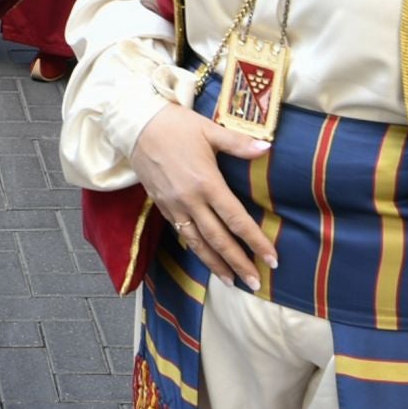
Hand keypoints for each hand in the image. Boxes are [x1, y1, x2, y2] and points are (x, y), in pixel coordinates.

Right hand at [129, 102, 276, 288]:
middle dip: (238, 263)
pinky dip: (196, 250)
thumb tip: (267, 148)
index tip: (272, 259)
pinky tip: (206, 258)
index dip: (255, 241)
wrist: (136, 126)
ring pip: (197, 243)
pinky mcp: (162, 207)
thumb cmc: (175, 126)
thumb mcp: (209, 130)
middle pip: (218, 240)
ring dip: (215, 265)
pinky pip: (182, 234)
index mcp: (206, 183)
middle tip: (255, 283)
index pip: (236, 220)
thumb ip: (239, 143)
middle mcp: (190, 200)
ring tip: (231, 282)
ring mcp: (174, 206)